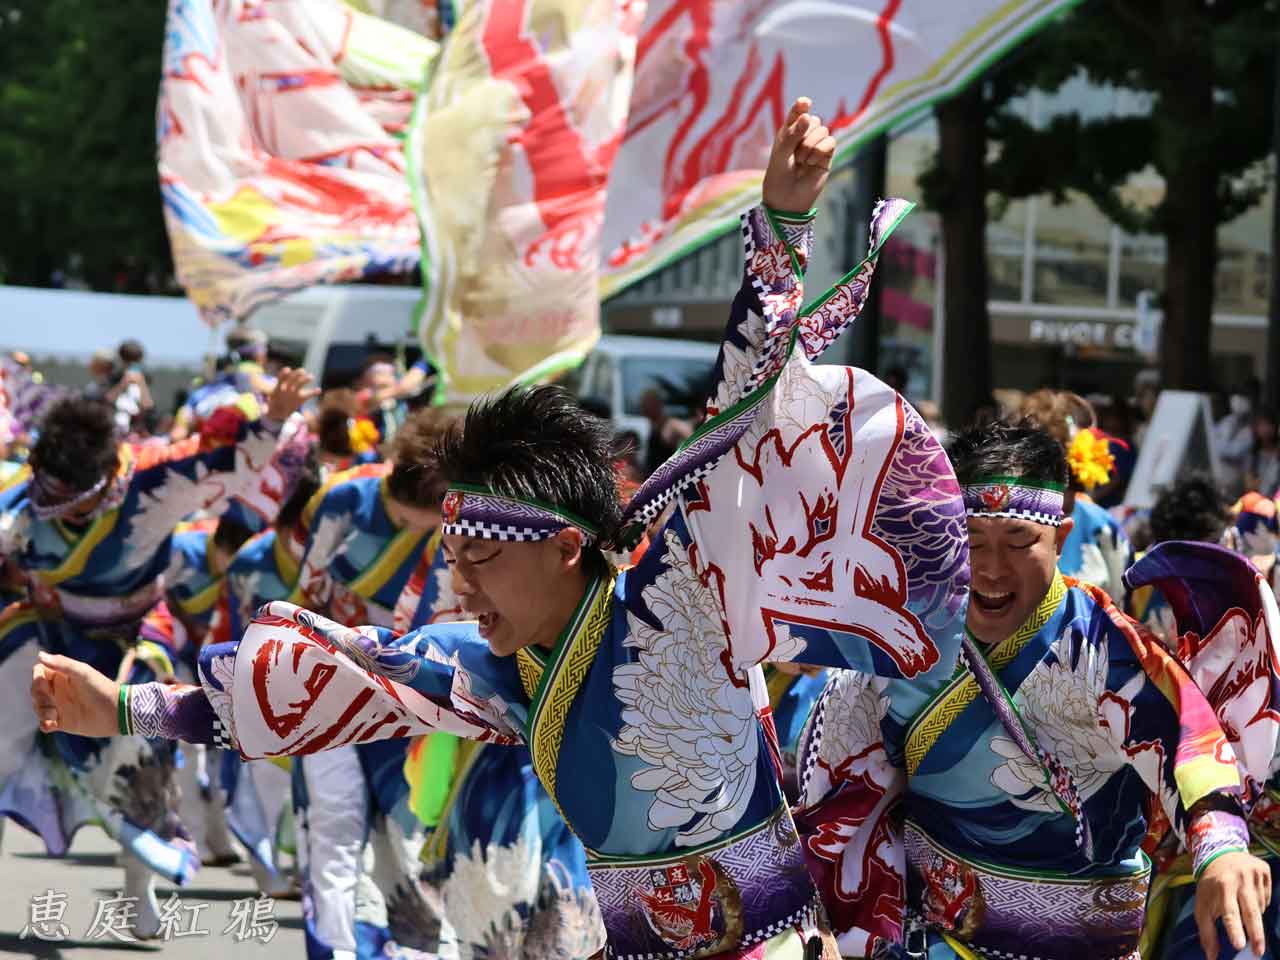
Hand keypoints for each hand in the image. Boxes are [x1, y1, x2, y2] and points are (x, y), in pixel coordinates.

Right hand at [31, 651, 120, 737]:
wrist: (117, 712)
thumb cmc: (102, 688)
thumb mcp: (82, 673)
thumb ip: (62, 664)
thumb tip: (40, 655)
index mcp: (63, 675)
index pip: (39, 673)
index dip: (37, 679)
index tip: (45, 686)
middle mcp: (60, 690)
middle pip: (35, 690)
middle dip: (38, 697)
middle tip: (51, 704)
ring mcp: (61, 706)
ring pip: (38, 707)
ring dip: (41, 711)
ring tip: (54, 715)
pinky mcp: (63, 722)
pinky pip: (45, 724)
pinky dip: (45, 725)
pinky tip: (53, 725)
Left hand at [266, 368, 318, 422]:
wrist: (280, 411)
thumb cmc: (272, 407)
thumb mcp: (267, 408)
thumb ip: (265, 408)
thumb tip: (263, 411)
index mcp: (278, 387)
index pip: (281, 378)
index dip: (284, 373)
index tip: (288, 369)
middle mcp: (288, 387)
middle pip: (292, 378)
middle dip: (297, 374)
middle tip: (302, 371)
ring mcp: (296, 391)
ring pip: (301, 383)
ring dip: (306, 379)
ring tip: (311, 377)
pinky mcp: (302, 398)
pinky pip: (309, 394)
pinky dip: (314, 392)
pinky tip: (318, 390)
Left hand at [762, 97, 836, 213]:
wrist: (786, 202)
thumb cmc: (778, 178)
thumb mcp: (781, 154)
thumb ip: (792, 135)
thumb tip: (808, 116)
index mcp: (788, 133)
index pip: (797, 112)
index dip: (802, 106)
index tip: (805, 103)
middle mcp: (803, 137)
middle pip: (813, 120)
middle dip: (804, 133)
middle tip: (795, 153)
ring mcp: (816, 147)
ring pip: (823, 130)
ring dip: (810, 145)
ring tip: (802, 161)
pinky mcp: (826, 157)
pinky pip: (831, 142)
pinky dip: (820, 150)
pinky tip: (811, 163)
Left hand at [1195, 850, 1270, 956]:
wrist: (1220, 854)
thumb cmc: (1210, 886)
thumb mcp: (1202, 905)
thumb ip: (1207, 931)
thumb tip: (1212, 957)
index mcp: (1221, 887)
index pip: (1229, 912)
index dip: (1234, 929)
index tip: (1240, 945)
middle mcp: (1239, 879)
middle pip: (1251, 912)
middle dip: (1256, 934)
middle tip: (1258, 952)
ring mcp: (1254, 874)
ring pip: (1261, 907)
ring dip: (1254, 915)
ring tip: (1242, 907)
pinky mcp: (1265, 870)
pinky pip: (1268, 897)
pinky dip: (1261, 903)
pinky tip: (1249, 896)